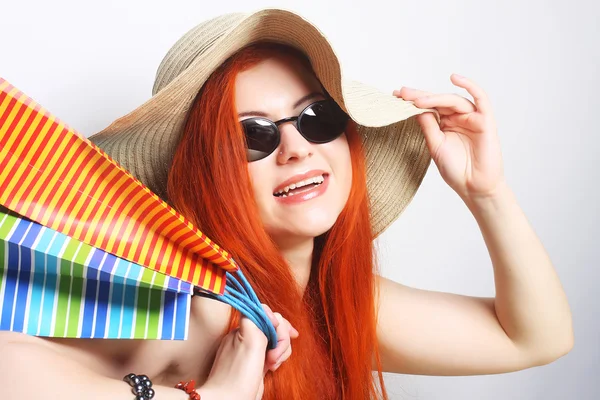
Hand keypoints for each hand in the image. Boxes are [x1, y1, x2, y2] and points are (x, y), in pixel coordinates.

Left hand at [202, 305, 297, 399]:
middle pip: (275, 324)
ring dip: (282, 349)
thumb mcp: (250, 340)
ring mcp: (253, 349)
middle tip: (274, 355)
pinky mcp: (258, 362)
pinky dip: (279, 357)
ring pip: (277, 339)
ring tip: (273, 364)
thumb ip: (258, 319)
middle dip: (282, 338)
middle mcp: (248, 335)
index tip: (278, 332)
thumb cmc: (237, 375)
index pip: (265, 311)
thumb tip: (266, 310)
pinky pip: (274, 351)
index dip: (276, 320)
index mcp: (244, 327)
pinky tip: (273, 367)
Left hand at [394, 74, 506, 200]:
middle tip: (402, 93)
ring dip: (435, 97)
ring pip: (453, 100)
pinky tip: (455, 78)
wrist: (473, 187)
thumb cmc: (455, 169)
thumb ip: (428, 125)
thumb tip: (416, 107)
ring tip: (417, 99)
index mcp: (445, 124)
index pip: (429, 107)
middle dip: (420, 96)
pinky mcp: (485, 121)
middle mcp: (458, 118)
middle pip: (439, 101)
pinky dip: (470, 86)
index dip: (414, 101)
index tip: (396, 95)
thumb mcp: (435, 145)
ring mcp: (472, 118)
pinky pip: (481, 98)